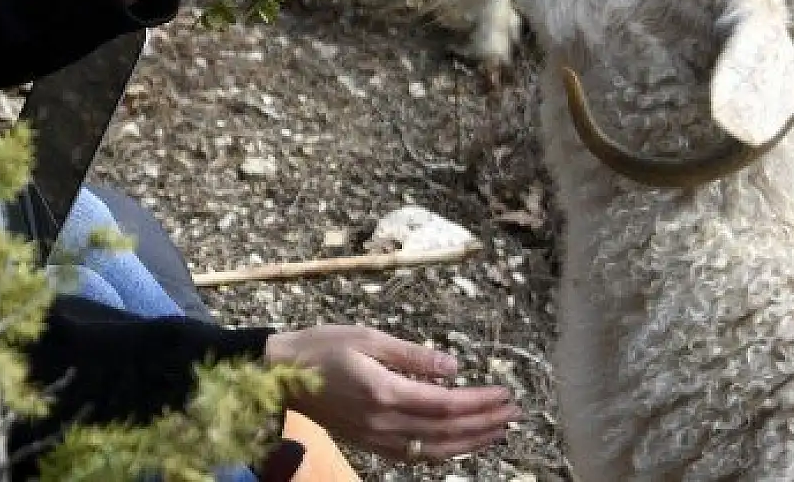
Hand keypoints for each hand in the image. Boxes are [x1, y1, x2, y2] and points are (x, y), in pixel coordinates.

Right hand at [264, 325, 520, 463]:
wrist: (281, 373)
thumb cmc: (322, 346)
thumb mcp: (369, 337)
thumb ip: (413, 355)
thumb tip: (453, 368)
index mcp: (385, 392)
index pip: (446, 404)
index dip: (479, 402)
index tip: (504, 393)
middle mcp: (383, 422)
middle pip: (447, 431)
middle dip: (484, 424)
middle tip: (513, 413)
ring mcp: (375, 438)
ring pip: (434, 450)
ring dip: (470, 442)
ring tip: (497, 432)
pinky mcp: (369, 444)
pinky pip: (413, 456)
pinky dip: (442, 452)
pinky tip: (459, 444)